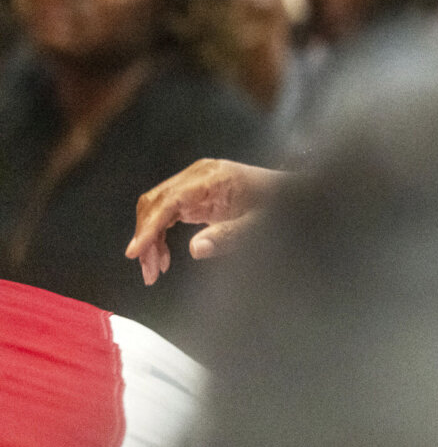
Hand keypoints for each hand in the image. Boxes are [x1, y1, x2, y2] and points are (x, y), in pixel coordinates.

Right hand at [128, 158, 284, 283]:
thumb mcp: (261, 223)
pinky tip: (164, 257)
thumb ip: (231, 235)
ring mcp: (195, 184)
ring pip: (156, 209)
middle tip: (148, 270)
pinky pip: (167, 214)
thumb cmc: (279, 203)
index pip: (170, 200)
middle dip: (145, 237)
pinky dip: (160, 236)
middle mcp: (199, 176)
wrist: (292, 193)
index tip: (136, 250)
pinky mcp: (195, 195)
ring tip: (154, 270)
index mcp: (214, 177)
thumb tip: (197, 248)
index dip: (149, 226)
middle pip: (156, 203)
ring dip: (149, 240)